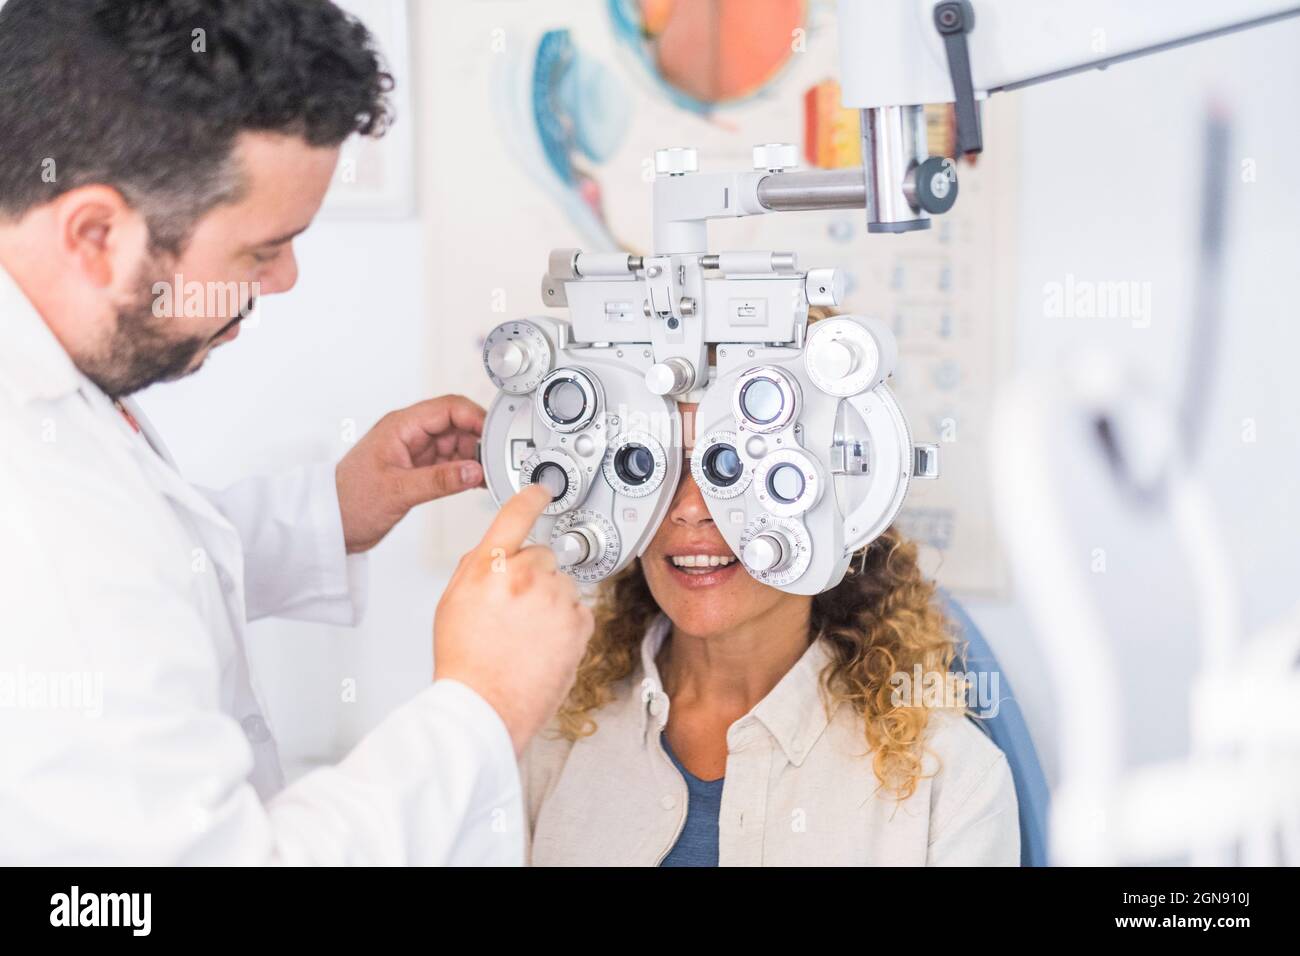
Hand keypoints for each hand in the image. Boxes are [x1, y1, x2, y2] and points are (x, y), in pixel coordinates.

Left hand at [336, 395, 485, 553]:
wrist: (331, 525)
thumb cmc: (348, 501)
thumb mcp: (397, 491)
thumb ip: (439, 480)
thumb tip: (474, 471)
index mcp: (401, 426)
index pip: (448, 408)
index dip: (475, 416)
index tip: (495, 433)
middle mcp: (410, 435)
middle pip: (457, 424)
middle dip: (479, 440)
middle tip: (496, 461)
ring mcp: (416, 452)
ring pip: (457, 444)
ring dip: (475, 458)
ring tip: (489, 475)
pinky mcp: (419, 470)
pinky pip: (451, 463)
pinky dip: (466, 471)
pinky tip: (478, 482)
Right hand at [433, 484, 593, 755]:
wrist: (483, 706)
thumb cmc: (464, 662)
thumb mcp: (452, 602)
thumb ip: (474, 568)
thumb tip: (491, 552)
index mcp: (490, 565)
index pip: (516, 514)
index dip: (532, 497)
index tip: (542, 491)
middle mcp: (525, 576)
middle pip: (542, 555)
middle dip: (533, 575)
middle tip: (515, 609)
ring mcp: (555, 599)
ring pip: (562, 584)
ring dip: (550, 602)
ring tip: (527, 634)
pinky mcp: (578, 624)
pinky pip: (578, 610)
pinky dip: (566, 624)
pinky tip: (543, 644)